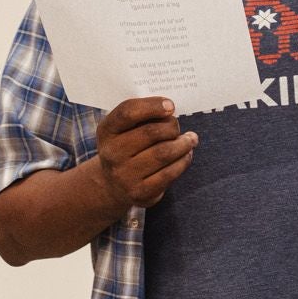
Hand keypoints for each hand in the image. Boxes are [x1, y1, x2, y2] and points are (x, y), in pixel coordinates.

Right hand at [95, 97, 197, 214]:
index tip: (171, 106)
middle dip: (171, 126)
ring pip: (163, 153)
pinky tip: (186, 154)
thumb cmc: (126, 148)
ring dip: (183, 143)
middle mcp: (112, 153)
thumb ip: (142, 116)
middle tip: (178, 126)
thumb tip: (169, 110)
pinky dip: (183, 161)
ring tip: (190, 139)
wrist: (113, 185)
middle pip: (150, 132)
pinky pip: (169, 173)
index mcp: (107, 131)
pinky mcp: (140, 192)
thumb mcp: (124, 129)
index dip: (151, 106)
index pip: (127, 112)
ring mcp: (125, 175)